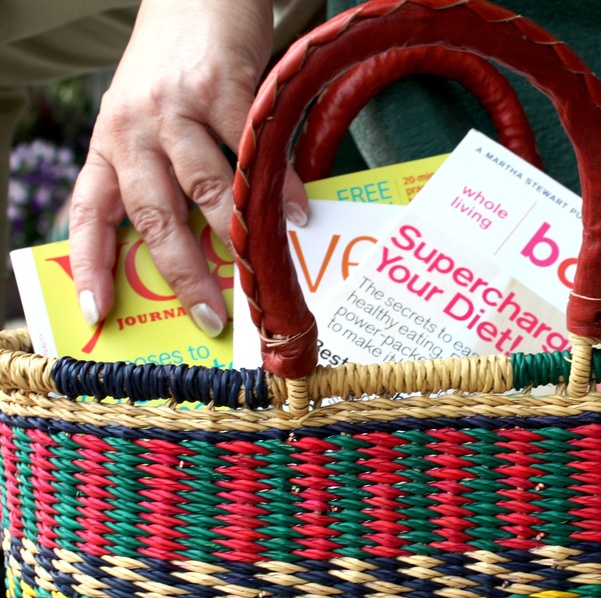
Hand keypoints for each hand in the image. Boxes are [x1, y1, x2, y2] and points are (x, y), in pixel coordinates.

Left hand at [68, 0, 309, 336]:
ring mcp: (174, 106)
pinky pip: (250, 148)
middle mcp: (130, 128)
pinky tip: (297, 212)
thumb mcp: (147, 115)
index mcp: (109, 143)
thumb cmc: (178, 63)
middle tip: (211, 317)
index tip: (97, 313)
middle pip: (152, 216)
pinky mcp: (220, 85)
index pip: (89, 213)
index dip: (91, 265)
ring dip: (234, 234)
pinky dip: (278, 185)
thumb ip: (165, 172)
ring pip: (203, 186)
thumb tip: (210, 244)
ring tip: (258, 268)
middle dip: (182, 274)